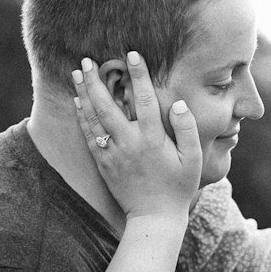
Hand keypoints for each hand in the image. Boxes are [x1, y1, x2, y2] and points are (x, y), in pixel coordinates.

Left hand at [72, 52, 200, 219]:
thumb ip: (187, 130)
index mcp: (153, 139)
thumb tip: (178, 104)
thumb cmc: (178, 187)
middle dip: (97, 80)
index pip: (143, 99)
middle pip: (107, 105)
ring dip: (84, 94)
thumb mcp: (194, 160)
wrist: (154, 217)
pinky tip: (77, 102)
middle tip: (88, 59)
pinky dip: (82, 117)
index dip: (138, 75)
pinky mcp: (103, 164)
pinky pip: (89, 136)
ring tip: (77, 73)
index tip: (132, 54)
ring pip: (93, 118)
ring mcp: (113, 154)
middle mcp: (129, 143)